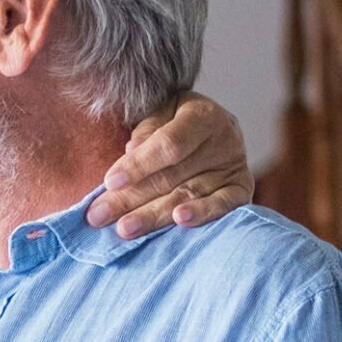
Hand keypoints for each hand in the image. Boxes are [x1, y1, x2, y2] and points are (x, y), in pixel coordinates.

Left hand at [88, 95, 252, 238]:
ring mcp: (234, 166)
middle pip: (172, 175)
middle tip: (100, 216)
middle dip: (132, 198)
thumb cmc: (176, 121)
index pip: (169, 144)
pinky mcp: (241, 189)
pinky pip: (223, 205)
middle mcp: (223, 140)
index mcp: (202, 115)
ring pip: (188, 194)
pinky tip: (180, 221)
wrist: (215, 130)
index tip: (110, 182)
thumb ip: (149, 128)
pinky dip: (202, 214)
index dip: (139, 164)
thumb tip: (132, 150)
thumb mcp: (161, 112)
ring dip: (154, 215)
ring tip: (125, 228)